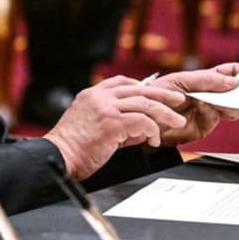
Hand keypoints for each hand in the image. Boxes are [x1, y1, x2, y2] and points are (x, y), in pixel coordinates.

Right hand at [44, 75, 189, 179]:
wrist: (58, 157)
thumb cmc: (73, 147)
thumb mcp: (92, 125)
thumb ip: (116, 121)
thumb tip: (140, 127)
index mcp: (92, 94)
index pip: (123, 82)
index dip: (144, 86)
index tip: (158, 93)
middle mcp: (100, 97)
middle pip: (140, 89)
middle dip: (163, 94)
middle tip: (179, 99)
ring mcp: (106, 108)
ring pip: (145, 103)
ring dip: (165, 113)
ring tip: (177, 121)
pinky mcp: (111, 124)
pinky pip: (141, 122)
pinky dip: (152, 130)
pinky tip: (155, 139)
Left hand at [151, 63, 238, 145]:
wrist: (142, 118)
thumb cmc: (156, 95)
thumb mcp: (181, 80)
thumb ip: (208, 80)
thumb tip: (234, 81)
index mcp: (205, 80)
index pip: (230, 74)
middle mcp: (209, 97)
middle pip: (235, 94)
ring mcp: (207, 113)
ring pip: (230, 109)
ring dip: (224, 102)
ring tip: (215, 96)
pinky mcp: (202, 128)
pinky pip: (214, 119)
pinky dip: (209, 111)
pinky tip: (201, 105)